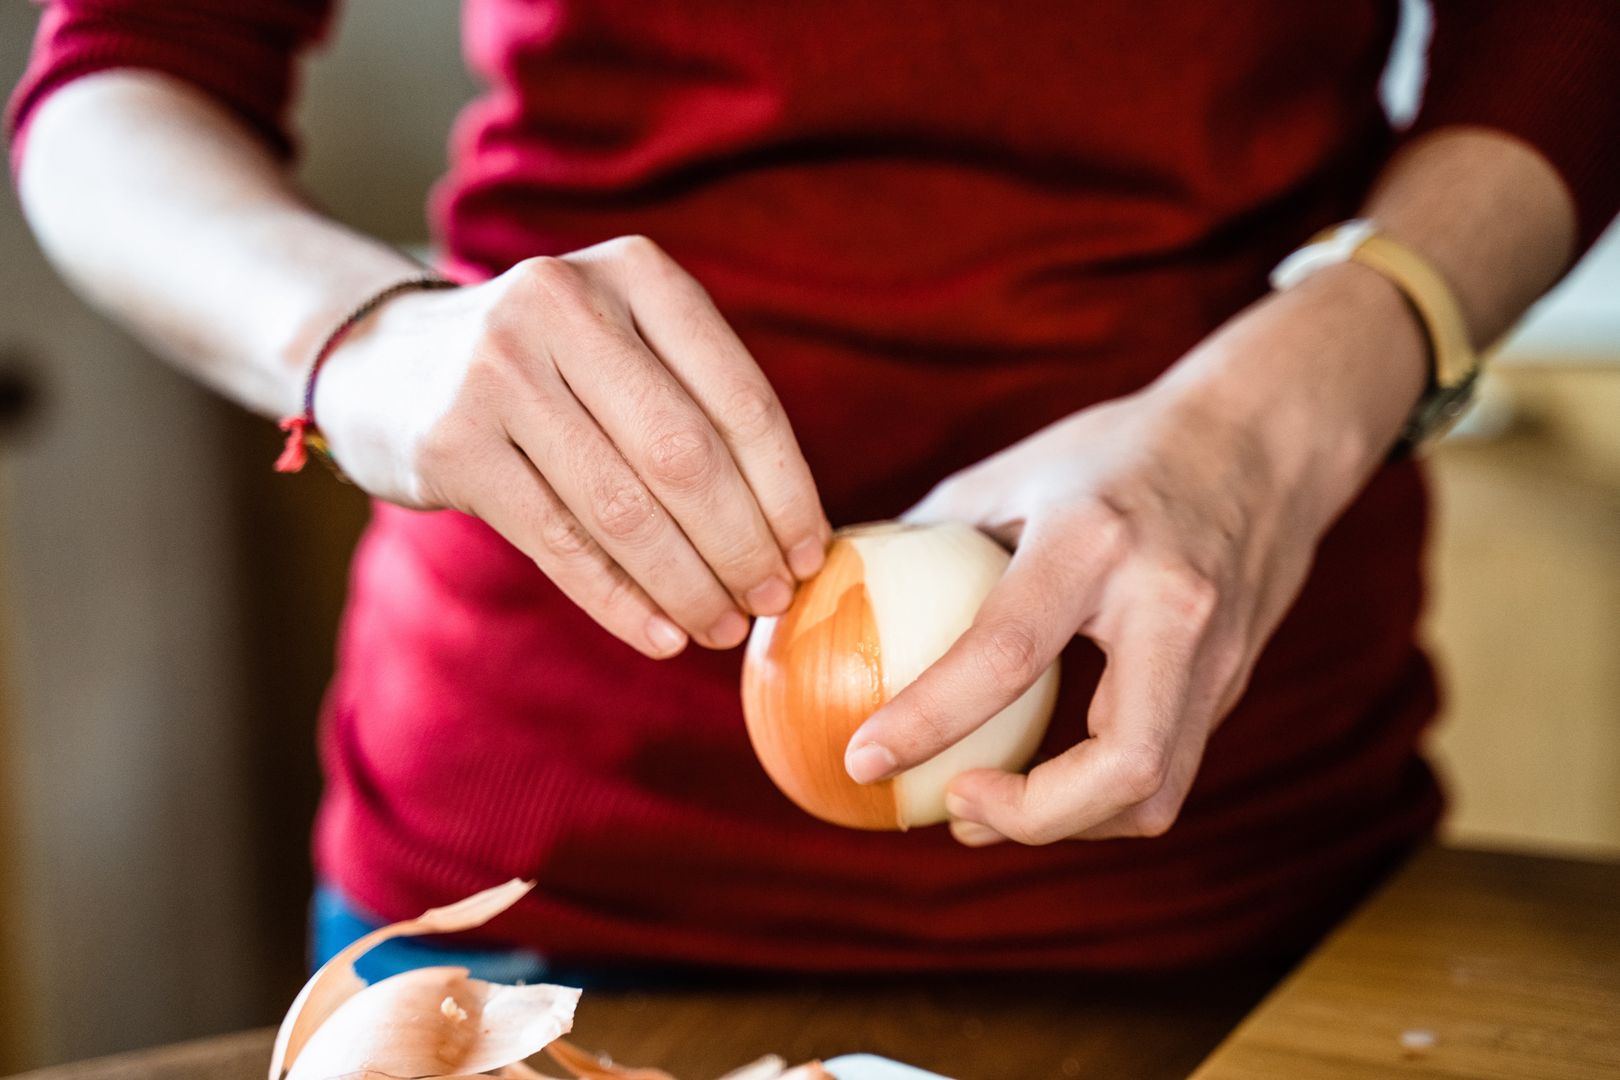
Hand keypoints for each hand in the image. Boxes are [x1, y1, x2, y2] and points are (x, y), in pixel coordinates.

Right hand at [313, 236, 831, 657]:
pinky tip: (660, 636)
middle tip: (773, 600)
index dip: (787, 490)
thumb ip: (697, 404)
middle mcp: (565, 305)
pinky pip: (559, 544)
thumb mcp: (621, 340)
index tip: (811, 554)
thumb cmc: (541, 365)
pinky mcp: (451, 444)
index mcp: (635, 272)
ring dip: (687, 584)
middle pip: (687, 458)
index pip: (741, 399)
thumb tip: (794, 533)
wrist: (378, 359)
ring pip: (624, 509)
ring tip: (721, 627)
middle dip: (743, 545)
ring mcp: (498, 372)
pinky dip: (621, 601)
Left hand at [842, 263, 1427, 844]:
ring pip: (1155, 793)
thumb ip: (932, 536)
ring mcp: (1215, 654)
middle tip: (952, 808)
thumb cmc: (1117, 451)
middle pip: (1122, 766)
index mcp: (1093, 541)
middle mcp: (1168, 606)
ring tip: (982, 809)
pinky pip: (1166, 769)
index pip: (1007, 653)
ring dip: (1064, 825)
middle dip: (1030, 820)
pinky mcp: (1232, 684)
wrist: (1263, 439)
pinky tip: (1040, 784)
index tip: (862, 760)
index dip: (928, 720)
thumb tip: (838, 594)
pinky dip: (1096, 798)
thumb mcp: (1016, 472)